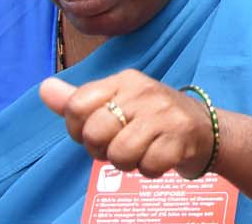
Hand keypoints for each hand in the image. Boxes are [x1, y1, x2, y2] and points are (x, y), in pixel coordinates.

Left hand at [40, 71, 214, 180]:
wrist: (207, 129)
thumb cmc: (152, 119)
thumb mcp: (117, 103)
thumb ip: (78, 100)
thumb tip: (44, 87)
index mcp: (125, 81)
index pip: (77, 106)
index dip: (79, 129)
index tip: (100, 131)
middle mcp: (145, 92)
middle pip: (95, 132)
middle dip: (104, 149)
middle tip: (123, 144)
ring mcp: (165, 113)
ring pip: (119, 153)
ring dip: (128, 163)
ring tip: (142, 151)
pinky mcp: (182, 137)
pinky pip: (147, 166)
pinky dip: (150, 170)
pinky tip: (160, 156)